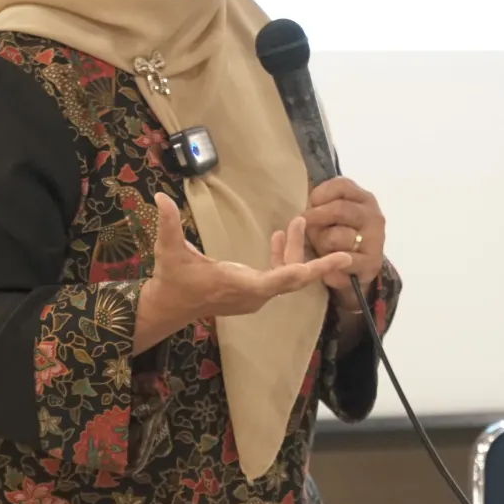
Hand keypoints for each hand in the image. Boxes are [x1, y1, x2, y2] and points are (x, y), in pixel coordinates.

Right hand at [134, 194, 353, 353]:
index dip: (316, 267)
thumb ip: (168, 224)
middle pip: (295, 276)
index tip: (342, 258)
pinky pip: (279, 278)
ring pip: (288, 276)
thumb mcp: (169, 250)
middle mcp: (255, 295)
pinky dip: (284, 259)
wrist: (170, 306)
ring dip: (295, 251)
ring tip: (296, 223)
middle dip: (310, 253)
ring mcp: (256, 297)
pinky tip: (280, 238)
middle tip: (318, 229)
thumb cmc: (172, 279)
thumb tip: (160, 196)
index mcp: (242, 285)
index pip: (285, 278)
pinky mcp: (253, 294)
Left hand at [304, 177, 385, 295]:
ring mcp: (375, 239)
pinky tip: (331, 263)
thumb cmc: (339, 236)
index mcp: (364, 199)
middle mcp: (373, 216)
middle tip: (307, 227)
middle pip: (338, 209)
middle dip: (316, 218)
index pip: (341, 186)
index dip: (320, 194)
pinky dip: (330, 262)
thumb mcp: (332, 214)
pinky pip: (340, 259)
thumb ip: (322, 204)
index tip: (311, 204)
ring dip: (321, 243)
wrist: (357, 269)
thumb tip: (306, 205)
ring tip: (323, 248)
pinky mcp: (371, 261)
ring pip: (335, 237)